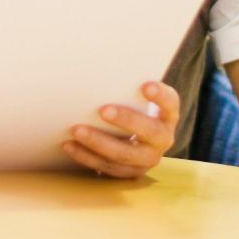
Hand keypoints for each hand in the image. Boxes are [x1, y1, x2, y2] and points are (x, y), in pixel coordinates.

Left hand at [63, 80, 179, 178]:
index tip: (145, 86)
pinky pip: (108, 167)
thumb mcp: (136, 97)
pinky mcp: (130, 173)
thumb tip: (99, 66)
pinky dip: (86, 156)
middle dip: (126, 120)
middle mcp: (163, 139)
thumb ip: (127, 86)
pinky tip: (69, 145)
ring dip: (98, 142)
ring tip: (76, 130)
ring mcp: (148, 159)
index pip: (170, 103)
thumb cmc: (132, 106)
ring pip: (124, 154)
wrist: (137, 138)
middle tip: (102, 110)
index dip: (160, 95)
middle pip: (149, 131)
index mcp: (168, 115)